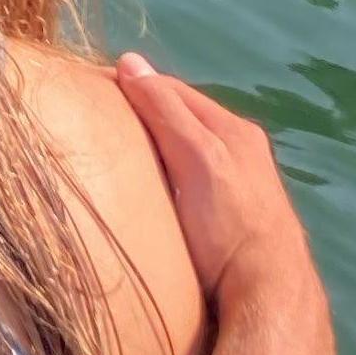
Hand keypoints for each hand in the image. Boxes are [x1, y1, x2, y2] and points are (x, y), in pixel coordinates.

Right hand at [115, 56, 310, 308]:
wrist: (268, 294)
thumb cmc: (230, 223)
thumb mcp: (197, 158)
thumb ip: (165, 111)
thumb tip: (129, 60)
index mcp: (234, 130)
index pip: (170, 90)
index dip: (130, 85)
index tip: (87, 91)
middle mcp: (239, 152)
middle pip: (177, 120)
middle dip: (137, 116)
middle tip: (93, 125)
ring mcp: (234, 187)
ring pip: (180, 153)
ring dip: (147, 150)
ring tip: (110, 159)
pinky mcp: (225, 220)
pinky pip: (183, 184)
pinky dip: (158, 179)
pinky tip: (141, 195)